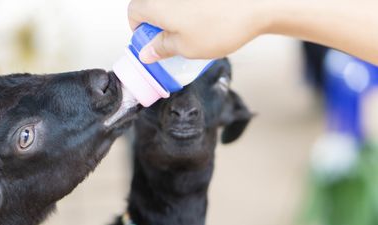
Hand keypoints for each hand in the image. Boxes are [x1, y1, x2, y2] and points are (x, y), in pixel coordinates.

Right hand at [128, 0, 267, 62]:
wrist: (258, 3)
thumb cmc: (222, 25)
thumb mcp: (186, 48)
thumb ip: (162, 48)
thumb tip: (147, 53)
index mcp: (156, 4)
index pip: (133, 13)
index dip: (139, 30)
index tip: (152, 42)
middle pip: (150, 5)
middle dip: (157, 24)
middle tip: (173, 41)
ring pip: (170, 3)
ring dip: (175, 16)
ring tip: (194, 31)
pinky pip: (188, 1)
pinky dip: (191, 8)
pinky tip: (206, 18)